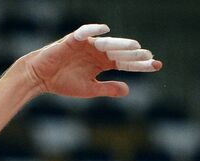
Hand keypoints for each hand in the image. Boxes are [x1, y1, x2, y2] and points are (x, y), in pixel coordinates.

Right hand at [19, 24, 160, 99]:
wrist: (41, 78)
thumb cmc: (64, 83)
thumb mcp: (90, 89)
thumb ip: (108, 89)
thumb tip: (128, 90)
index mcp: (102, 63)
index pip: (125, 63)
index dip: (140, 65)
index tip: (157, 65)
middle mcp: (98, 52)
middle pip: (120, 53)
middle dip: (135, 55)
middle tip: (150, 57)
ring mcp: (87, 45)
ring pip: (107, 44)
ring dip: (120, 44)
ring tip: (135, 47)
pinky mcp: (73, 40)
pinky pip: (85, 33)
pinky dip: (94, 30)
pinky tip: (105, 30)